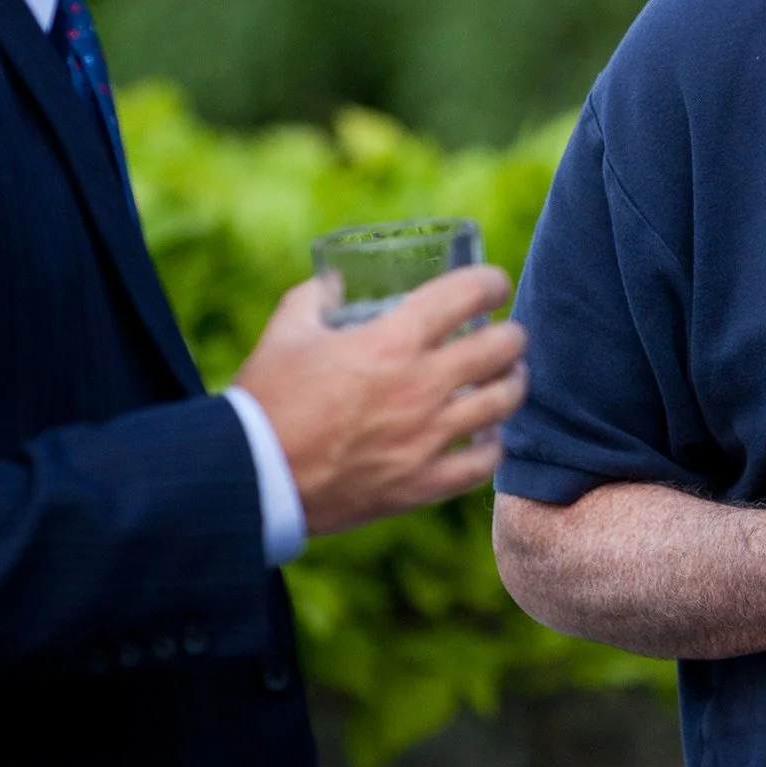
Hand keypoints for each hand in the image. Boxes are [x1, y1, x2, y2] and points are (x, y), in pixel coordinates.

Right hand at [234, 265, 527, 535]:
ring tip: (508, 378)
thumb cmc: (267, 399)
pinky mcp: (423, 484)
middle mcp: (422, 385)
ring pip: (504, 403)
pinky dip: (492, 446)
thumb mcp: (287, 330)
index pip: (469, 294)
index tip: (492, 285)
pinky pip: (484, 463)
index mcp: (392, 340)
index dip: (491, 282)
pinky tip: (486, 436)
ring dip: (513, 384)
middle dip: (511, 335)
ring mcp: (427, 438)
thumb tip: (336, 282)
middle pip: (503, 347)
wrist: (252, 477)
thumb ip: (315, 297)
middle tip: (504, 335)